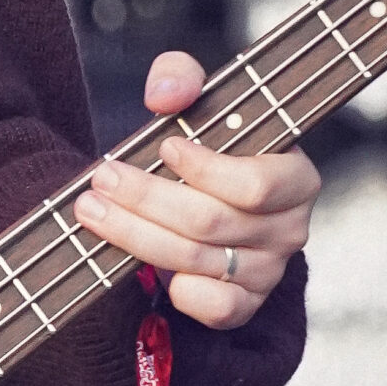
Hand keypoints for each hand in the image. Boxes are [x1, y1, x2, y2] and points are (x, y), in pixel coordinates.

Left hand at [73, 49, 319, 331]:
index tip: (164, 148)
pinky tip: (138, 263)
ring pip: (195, 260)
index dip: (205, 169)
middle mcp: (290, 229)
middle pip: (209, 222)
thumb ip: (180, 78)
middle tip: (102, 178)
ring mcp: (268, 271)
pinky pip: (213, 308)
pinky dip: (175, 288)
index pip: (254, 185)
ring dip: (133, 234)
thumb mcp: (198, 99)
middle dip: (146, 198)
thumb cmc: (209, 145)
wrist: (210, 199)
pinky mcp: (244, 305)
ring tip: (91, 209)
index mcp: (295, 178)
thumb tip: (165, 96)